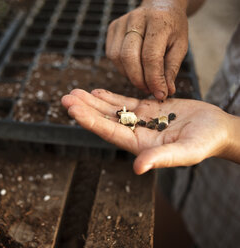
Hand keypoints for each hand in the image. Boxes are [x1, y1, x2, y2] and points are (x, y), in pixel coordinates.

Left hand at [62, 89, 230, 173]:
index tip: (72, 110)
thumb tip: (137, 168)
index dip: (90, 121)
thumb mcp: (185, 152)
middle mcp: (135, 133)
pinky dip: (110, 97)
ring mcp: (140, 120)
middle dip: (85, 109)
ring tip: (74, 92)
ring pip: (112, 109)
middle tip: (65, 98)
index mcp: (139, 145)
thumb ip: (161, 158)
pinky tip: (96, 92)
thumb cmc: (204, 144)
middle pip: (105, 120)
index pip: (109, 132)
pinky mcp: (148, 108)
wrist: (216, 130)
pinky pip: (125, 101)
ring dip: (93, 101)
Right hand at [106, 0, 188, 99]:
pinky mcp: (112, 28)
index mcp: (158, 21)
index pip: (151, 56)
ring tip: (142, 80)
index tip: (159, 93)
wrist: (160, 6)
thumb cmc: (172, 28)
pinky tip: (134, 68)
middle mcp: (137, 19)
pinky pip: (111, 55)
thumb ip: (171, 69)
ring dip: (129, 75)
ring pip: (117, 58)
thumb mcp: (180, 46)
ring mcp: (121, 22)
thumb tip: (165, 91)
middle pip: (129, 57)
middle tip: (148, 90)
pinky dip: (122, 67)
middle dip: (138, 79)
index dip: (154, 79)